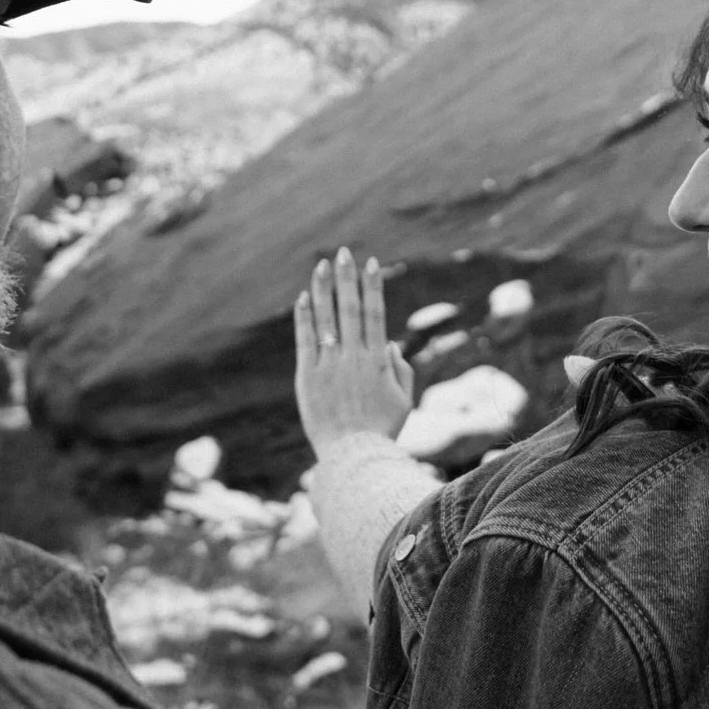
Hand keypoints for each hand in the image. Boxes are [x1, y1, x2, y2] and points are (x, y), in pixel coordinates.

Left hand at [294, 248, 414, 448]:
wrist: (353, 456)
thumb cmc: (382, 431)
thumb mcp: (404, 401)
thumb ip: (400, 370)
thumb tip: (389, 344)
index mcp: (378, 360)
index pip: (375, 313)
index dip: (373, 287)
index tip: (372, 264)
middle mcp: (354, 356)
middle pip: (350, 308)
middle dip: (348, 277)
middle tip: (345, 252)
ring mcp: (330, 365)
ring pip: (326, 318)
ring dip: (325, 289)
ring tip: (322, 265)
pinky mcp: (308, 376)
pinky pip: (306, 340)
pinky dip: (305, 318)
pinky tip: (304, 297)